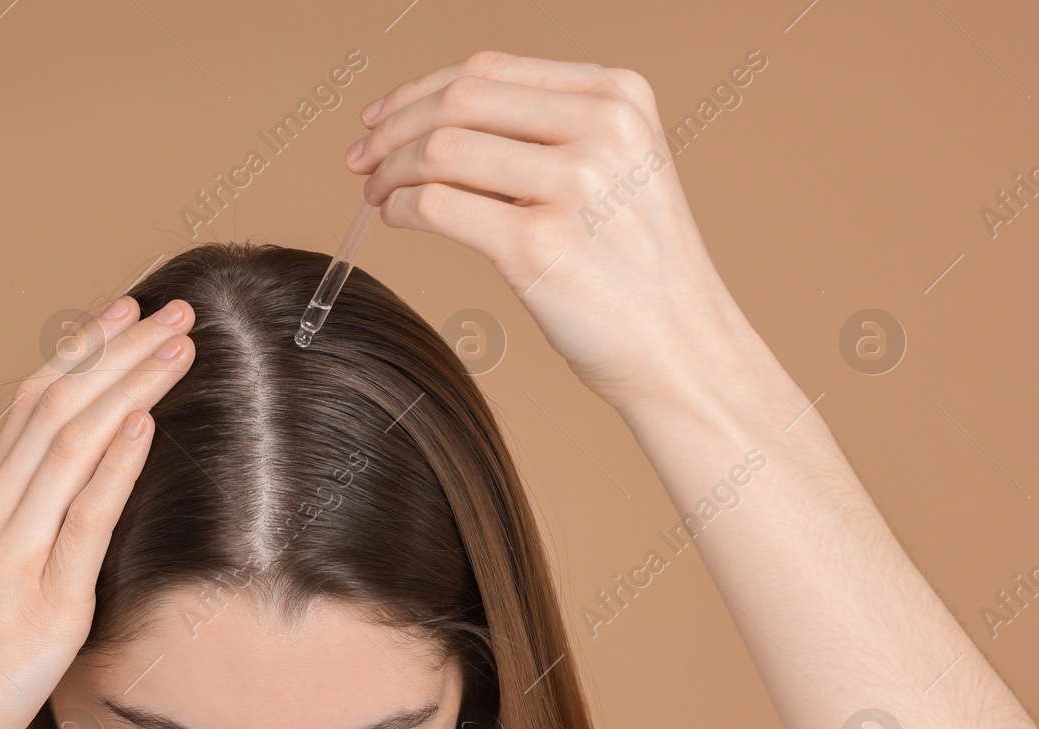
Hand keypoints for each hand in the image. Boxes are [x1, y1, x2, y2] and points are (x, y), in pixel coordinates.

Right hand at [0, 298, 195, 728]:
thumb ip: (14, 541)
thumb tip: (60, 511)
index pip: (31, 406)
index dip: (81, 355)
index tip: (122, 317)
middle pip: (55, 407)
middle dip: (117, 350)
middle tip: (170, 309)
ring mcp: (13, 554)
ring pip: (70, 444)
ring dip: (128, 386)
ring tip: (177, 345)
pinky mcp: (45, 603)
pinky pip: (82, 519)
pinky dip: (114, 464)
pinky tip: (145, 422)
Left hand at [347, 50, 751, 409]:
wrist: (678, 346)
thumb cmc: (634, 266)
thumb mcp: (616, 169)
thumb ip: (545, 133)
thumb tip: (432, 118)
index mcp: (619, 95)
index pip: (490, 70)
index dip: (420, 90)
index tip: (381, 116)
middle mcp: (602, 129)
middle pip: (459, 101)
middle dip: (393, 127)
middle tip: (360, 157)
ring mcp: (573, 185)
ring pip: (440, 150)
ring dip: (390, 171)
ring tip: (376, 194)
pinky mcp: (539, 245)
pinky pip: (437, 205)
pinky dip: (401, 208)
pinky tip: (395, 218)